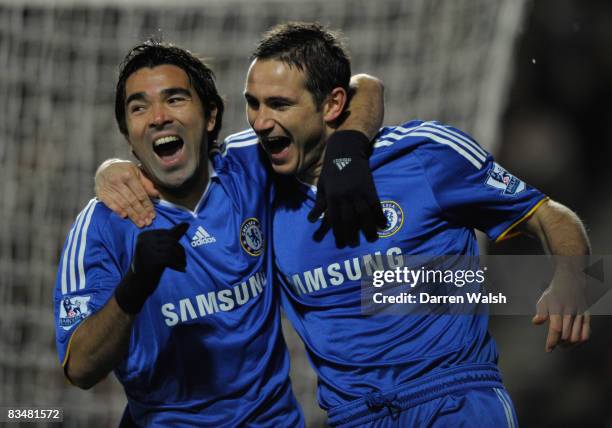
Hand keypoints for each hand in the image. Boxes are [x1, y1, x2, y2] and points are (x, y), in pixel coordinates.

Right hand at [95, 159, 158, 226]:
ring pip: (123, 204)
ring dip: (132, 215)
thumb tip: (156, 194)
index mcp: (128, 175)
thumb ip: (146, 183)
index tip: (153, 214)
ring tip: (140, 223)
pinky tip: (125, 217)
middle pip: (132, 201)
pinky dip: (118, 211)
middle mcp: (117, 181)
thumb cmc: (124, 170)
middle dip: (141, 213)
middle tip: (148, 222)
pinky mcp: (101, 193)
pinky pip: (110, 204)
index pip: (140, 193)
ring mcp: (108, 187)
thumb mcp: (136, 171)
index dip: (147, 205)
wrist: (104, 168)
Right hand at [114, 223, 188, 313]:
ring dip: (180, 258)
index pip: (167, 234)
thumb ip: (173, 236)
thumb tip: (187, 223)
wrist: (136, 286)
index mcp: (144, 235)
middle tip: (183, 261)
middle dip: (180, 251)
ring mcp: (146, 249)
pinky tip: (181, 270)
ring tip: (182, 265)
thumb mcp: (160, 249)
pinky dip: (178, 264)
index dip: (177, 245)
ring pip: (172, 249)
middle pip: (170, 240)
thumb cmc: (150, 266)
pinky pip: (170, 258)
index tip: (179, 255)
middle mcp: (143, 240)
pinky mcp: (151, 259)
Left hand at [308, 130, 386, 246]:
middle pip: (350, 220)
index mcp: (332, 197)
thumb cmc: (331, 169)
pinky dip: (379, 216)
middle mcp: (345, 197)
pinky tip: (382, 225)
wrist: (346, 150)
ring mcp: (359, 192)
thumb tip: (311, 221)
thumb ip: (319, 204)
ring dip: (368, 228)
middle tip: (354, 245)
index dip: (338, 233)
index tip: (341, 244)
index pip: (335, 220)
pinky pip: (376, 205)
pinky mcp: (370, 188)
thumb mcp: (322, 186)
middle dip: (352, 234)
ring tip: (371, 238)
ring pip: (364, 215)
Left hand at [532, 265, 589, 351]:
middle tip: (554, 344)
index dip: (552, 341)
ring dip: (568, 345)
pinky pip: (586, 333)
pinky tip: (573, 342)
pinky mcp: (587, 315)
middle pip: (565, 335)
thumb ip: (540, 312)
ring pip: (576, 336)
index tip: (548, 349)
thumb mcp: (543, 300)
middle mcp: (569, 312)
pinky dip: (580, 341)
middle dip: (558, 343)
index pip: (555, 329)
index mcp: (557, 308)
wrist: (570, 282)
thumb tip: (536, 322)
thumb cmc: (554, 294)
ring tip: (562, 345)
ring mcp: (579, 314)